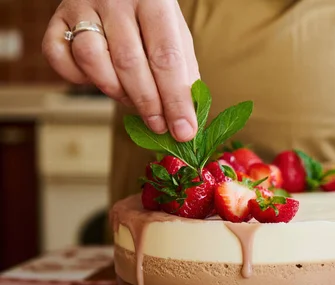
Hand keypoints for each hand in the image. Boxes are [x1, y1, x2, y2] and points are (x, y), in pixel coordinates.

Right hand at [42, 0, 199, 141]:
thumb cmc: (150, 16)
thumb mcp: (175, 33)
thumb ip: (183, 71)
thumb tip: (186, 118)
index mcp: (153, 0)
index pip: (166, 57)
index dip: (175, 100)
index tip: (184, 131)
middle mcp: (115, 0)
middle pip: (129, 62)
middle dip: (148, 104)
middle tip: (159, 126)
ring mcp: (82, 7)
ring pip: (91, 59)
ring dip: (114, 90)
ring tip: (130, 98)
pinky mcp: (57, 19)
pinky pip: (58, 56)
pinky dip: (76, 77)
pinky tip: (97, 78)